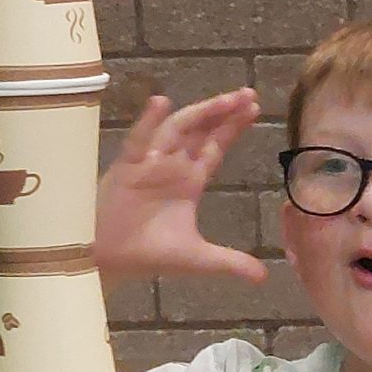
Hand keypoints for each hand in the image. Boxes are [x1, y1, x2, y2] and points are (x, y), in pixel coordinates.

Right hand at [92, 91, 267, 283]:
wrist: (108, 261)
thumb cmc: (147, 254)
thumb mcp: (197, 259)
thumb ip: (230, 263)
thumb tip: (263, 278)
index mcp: (188, 181)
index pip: (215, 146)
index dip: (233, 127)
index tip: (254, 107)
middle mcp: (170, 166)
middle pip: (200, 130)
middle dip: (223, 112)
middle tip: (248, 93)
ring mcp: (147, 164)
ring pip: (176, 130)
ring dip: (199, 113)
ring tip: (224, 100)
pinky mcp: (124, 169)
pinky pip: (137, 142)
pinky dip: (149, 124)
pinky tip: (161, 104)